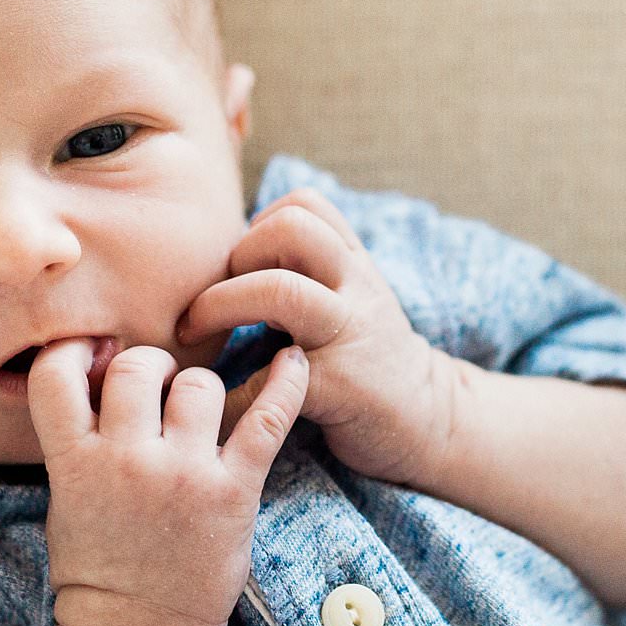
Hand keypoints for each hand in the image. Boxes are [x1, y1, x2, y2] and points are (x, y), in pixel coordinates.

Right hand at [27, 336, 309, 625]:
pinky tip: (293, 359)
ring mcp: (184, 475)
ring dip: (198, 388)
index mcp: (74, 464)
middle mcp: (128, 462)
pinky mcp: (234, 491)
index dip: (74, 351)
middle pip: (138, 366)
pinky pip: (267, 420)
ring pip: (199, 382)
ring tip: (198, 411)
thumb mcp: (65, 500)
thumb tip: (100, 368)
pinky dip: (286, 383)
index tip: (94, 357)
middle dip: (148, 367)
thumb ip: (78, 439)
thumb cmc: (99, 568)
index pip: (56, 372)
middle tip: (157, 390)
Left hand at [176, 186, 457, 486]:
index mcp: (352, 264)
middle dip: (236, 255)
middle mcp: (355, 289)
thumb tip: (226, 260)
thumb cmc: (366, 358)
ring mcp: (349, 335)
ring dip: (221, 305)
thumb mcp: (350, 299)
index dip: (257, 223)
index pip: (303, 204)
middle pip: (291, 230)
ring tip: (198, 332)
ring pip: (282, 290)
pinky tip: (218, 406)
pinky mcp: (338, 387)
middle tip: (212, 298)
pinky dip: (231, 397)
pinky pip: (271, 381)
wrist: (427, 421)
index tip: (240, 265)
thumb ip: (308, 273)